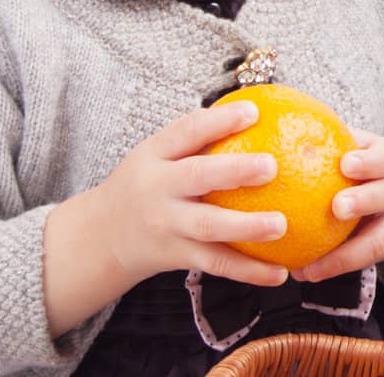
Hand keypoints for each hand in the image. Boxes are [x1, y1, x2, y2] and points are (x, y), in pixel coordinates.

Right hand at [90, 100, 292, 287]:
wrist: (102, 237)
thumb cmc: (146, 184)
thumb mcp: (156, 156)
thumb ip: (197, 138)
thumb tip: (260, 111)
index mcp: (154, 155)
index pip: (186, 132)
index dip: (219, 121)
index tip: (254, 111)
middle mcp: (158, 189)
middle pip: (196, 177)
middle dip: (235, 170)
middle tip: (272, 166)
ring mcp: (168, 226)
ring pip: (209, 227)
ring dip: (247, 227)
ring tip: (281, 225)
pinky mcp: (178, 256)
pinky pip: (217, 264)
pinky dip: (249, 271)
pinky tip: (280, 272)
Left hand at [290, 127, 383, 282]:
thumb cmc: (375, 166)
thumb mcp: (365, 146)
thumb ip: (334, 137)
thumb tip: (281, 120)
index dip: (369, 161)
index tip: (346, 163)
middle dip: (365, 200)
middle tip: (338, 206)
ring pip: (379, 241)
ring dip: (345, 254)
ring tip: (310, 266)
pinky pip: (361, 262)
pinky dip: (332, 268)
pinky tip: (302, 272)